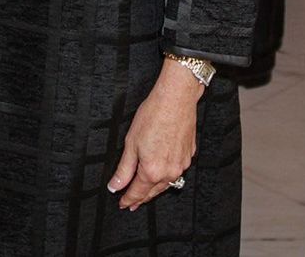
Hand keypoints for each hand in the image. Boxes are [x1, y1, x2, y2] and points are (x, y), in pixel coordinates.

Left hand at [107, 59, 201, 209]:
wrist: (176, 99)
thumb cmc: (152, 115)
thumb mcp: (131, 142)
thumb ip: (123, 169)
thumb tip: (115, 186)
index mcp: (152, 171)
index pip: (137, 192)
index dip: (128, 199)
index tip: (122, 204)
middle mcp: (169, 173)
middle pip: (152, 192)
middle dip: (141, 198)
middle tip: (132, 203)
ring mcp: (182, 165)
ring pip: (166, 184)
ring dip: (155, 188)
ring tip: (146, 191)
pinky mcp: (189, 156)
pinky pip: (176, 171)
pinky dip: (167, 174)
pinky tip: (162, 171)